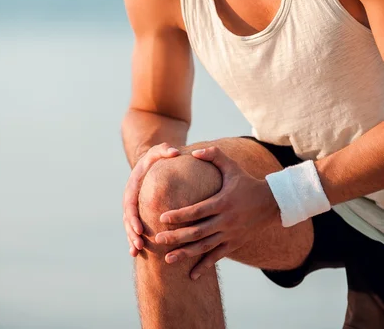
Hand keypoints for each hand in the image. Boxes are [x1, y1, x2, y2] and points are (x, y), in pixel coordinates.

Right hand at [123, 142, 179, 256]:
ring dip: (132, 239)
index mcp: (133, 186)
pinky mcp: (139, 213)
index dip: (133, 218)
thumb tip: (175, 151)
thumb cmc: (157, 158)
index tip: (140, 229)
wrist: (151, 162)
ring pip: (129, 226)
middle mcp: (130, 198)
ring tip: (137, 252)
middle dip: (132, 233)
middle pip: (127, 219)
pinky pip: (134, 228)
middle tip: (139, 245)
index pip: (130, 204)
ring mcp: (134, 207)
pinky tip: (137, 254)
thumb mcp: (160, 151)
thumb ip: (166, 150)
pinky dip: (134, 240)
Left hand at [155, 146, 278, 278]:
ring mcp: (230, 234)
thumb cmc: (246, 181)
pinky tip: (191, 276)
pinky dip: (204, 266)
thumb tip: (194, 152)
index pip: (197, 211)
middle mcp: (226, 221)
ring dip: (185, 254)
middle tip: (158, 239)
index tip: (162, 218)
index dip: (179, 215)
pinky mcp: (234, 243)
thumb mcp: (231, 165)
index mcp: (223, 202)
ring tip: (167, 259)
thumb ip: (213, 155)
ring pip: (205, 247)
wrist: (271, 202)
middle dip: (176, 237)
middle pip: (197, 232)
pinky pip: (217, 256)